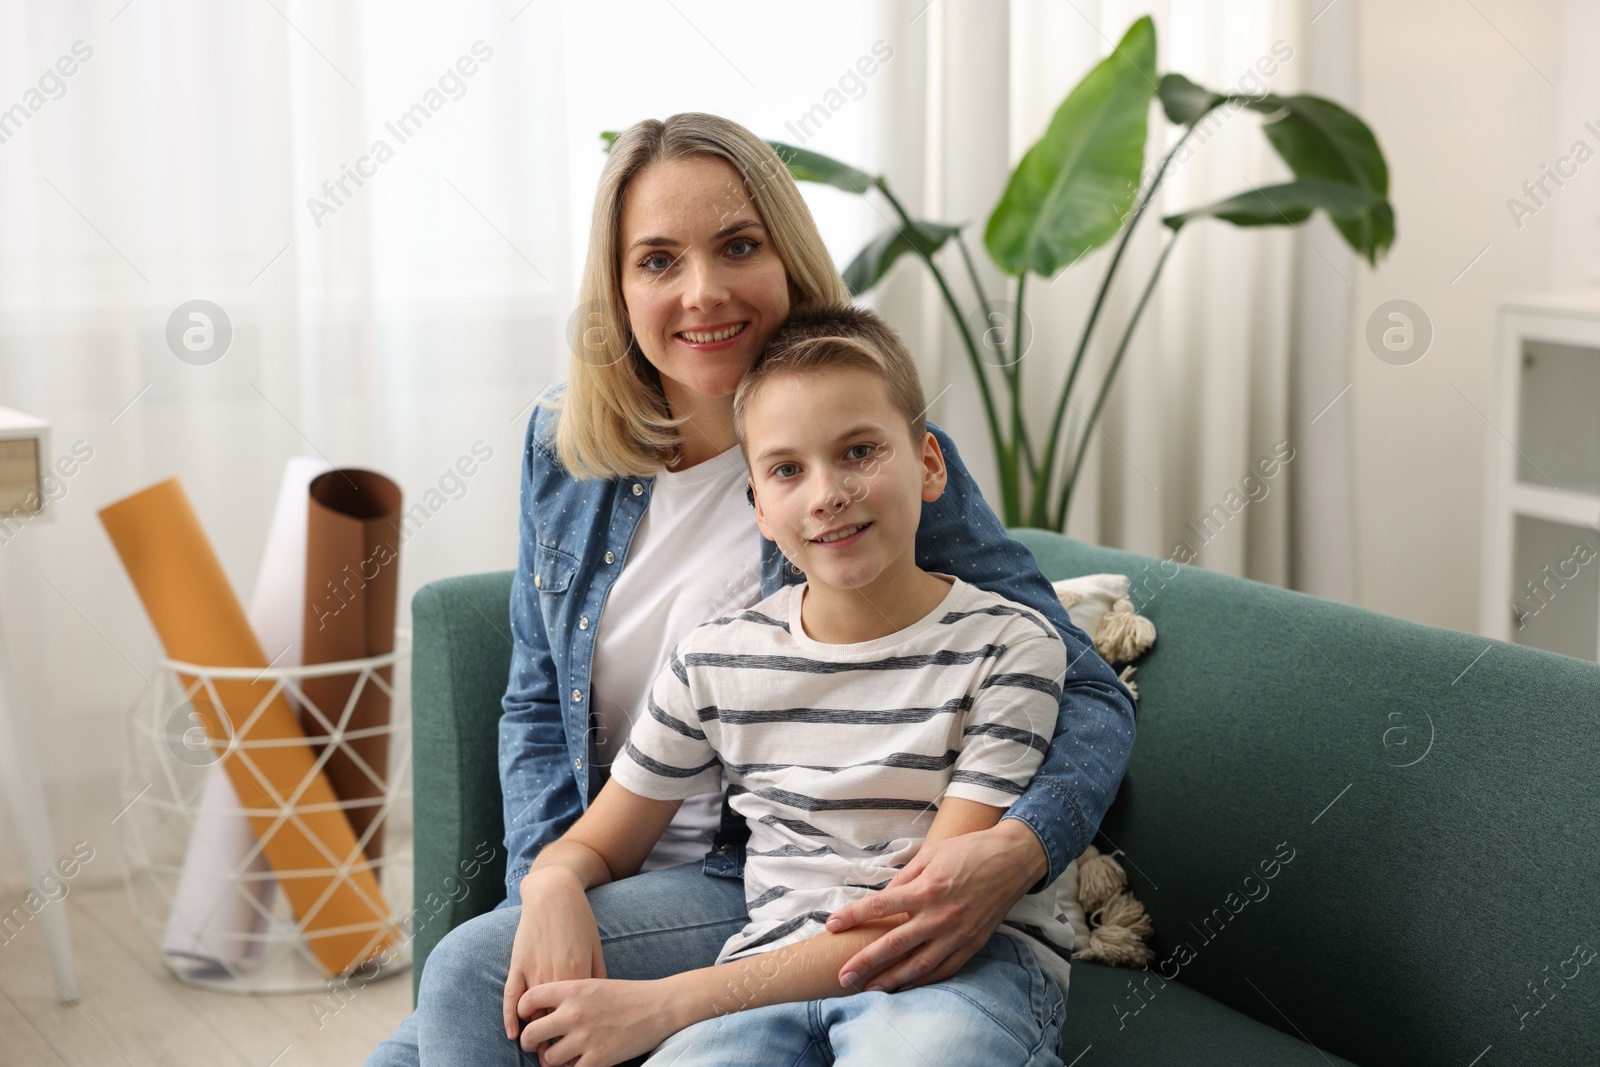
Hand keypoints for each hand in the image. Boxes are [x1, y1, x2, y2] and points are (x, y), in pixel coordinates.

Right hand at [503, 869, 607, 1061]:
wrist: (554, 893)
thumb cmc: (579, 920)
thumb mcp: (596, 948)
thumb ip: (598, 977)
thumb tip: (601, 1004)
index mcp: (579, 975)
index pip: (576, 1018)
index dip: (576, 1037)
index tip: (578, 1052)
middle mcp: (555, 977)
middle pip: (553, 1021)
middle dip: (555, 1042)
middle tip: (556, 1058)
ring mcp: (534, 971)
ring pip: (532, 1013)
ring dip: (535, 1034)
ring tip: (539, 1050)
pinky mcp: (517, 964)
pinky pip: (510, 997)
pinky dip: (510, 1018)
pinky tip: (512, 1034)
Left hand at [517, 977, 680, 1066]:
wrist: (659, 1006)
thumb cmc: (626, 994)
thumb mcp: (594, 983)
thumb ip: (567, 995)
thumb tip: (541, 1009)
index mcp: (572, 990)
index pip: (528, 1000)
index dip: (522, 1011)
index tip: (526, 1018)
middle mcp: (574, 1013)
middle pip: (531, 1035)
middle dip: (530, 1043)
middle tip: (536, 1045)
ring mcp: (585, 1037)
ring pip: (548, 1058)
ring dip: (550, 1060)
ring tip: (557, 1056)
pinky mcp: (598, 1058)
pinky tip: (578, 1061)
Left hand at [824, 819, 1047, 992]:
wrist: (1014, 859)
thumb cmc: (970, 850)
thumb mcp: (931, 853)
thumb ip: (905, 878)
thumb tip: (885, 897)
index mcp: (927, 889)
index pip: (879, 907)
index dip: (852, 916)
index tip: (831, 926)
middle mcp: (941, 916)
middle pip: (894, 945)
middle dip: (865, 962)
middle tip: (843, 976)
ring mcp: (958, 933)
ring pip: (919, 965)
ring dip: (892, 980)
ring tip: (869, 989)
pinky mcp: (973, 943)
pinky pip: (945, 969)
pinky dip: (924, 980)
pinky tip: (907, 986)